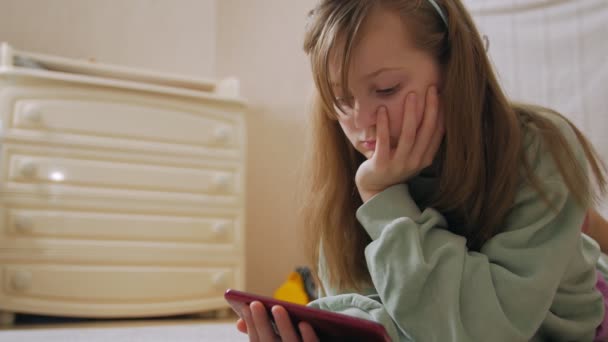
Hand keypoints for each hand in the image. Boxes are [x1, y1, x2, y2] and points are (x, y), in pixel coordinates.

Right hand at [235, 301, 318, 341]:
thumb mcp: (276, 340)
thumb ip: (261, 332)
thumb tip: (239, 322)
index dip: (251, 325)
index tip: (246, 306)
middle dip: (262, 323)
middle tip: (255, 303)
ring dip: (283, 326)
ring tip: (277, 307)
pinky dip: (307, 337)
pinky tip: (303, 323)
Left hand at [355, 86, 444, 201]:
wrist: (375, 189)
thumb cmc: (393, 166)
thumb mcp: (411, 154)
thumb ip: (420, 139)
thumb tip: (429, 111)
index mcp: (425, 157)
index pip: (438, 132)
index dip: (441, 113)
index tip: (442, 94)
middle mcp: (415, 161)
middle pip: (427, 131)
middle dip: (430, 108)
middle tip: (431, 88)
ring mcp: (399, 164)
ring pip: (408, 135)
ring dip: (410, 114)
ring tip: (410, 95)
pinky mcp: (382, 164)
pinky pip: (384, 141)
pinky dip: (384, 125)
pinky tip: (382, 110)